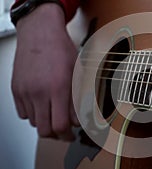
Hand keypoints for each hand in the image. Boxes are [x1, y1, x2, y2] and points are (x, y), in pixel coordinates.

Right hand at [11, 4, 78, 140]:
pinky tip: (42, 107)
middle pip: (45, 130)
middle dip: (57, 135)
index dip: (68, 134)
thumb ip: (78, 99)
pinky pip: (22, 113)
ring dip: (46, 124)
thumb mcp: (77, 73)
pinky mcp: (15, 89)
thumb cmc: (60, 49)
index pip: (61, 125)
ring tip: (54, 116)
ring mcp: (25, 91)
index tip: (72, 134)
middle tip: (64, 131)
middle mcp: (39, 92)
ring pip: (34, 123)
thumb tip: (79, 118)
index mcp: (58, 88)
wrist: (40, 33)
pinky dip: (33, 115)